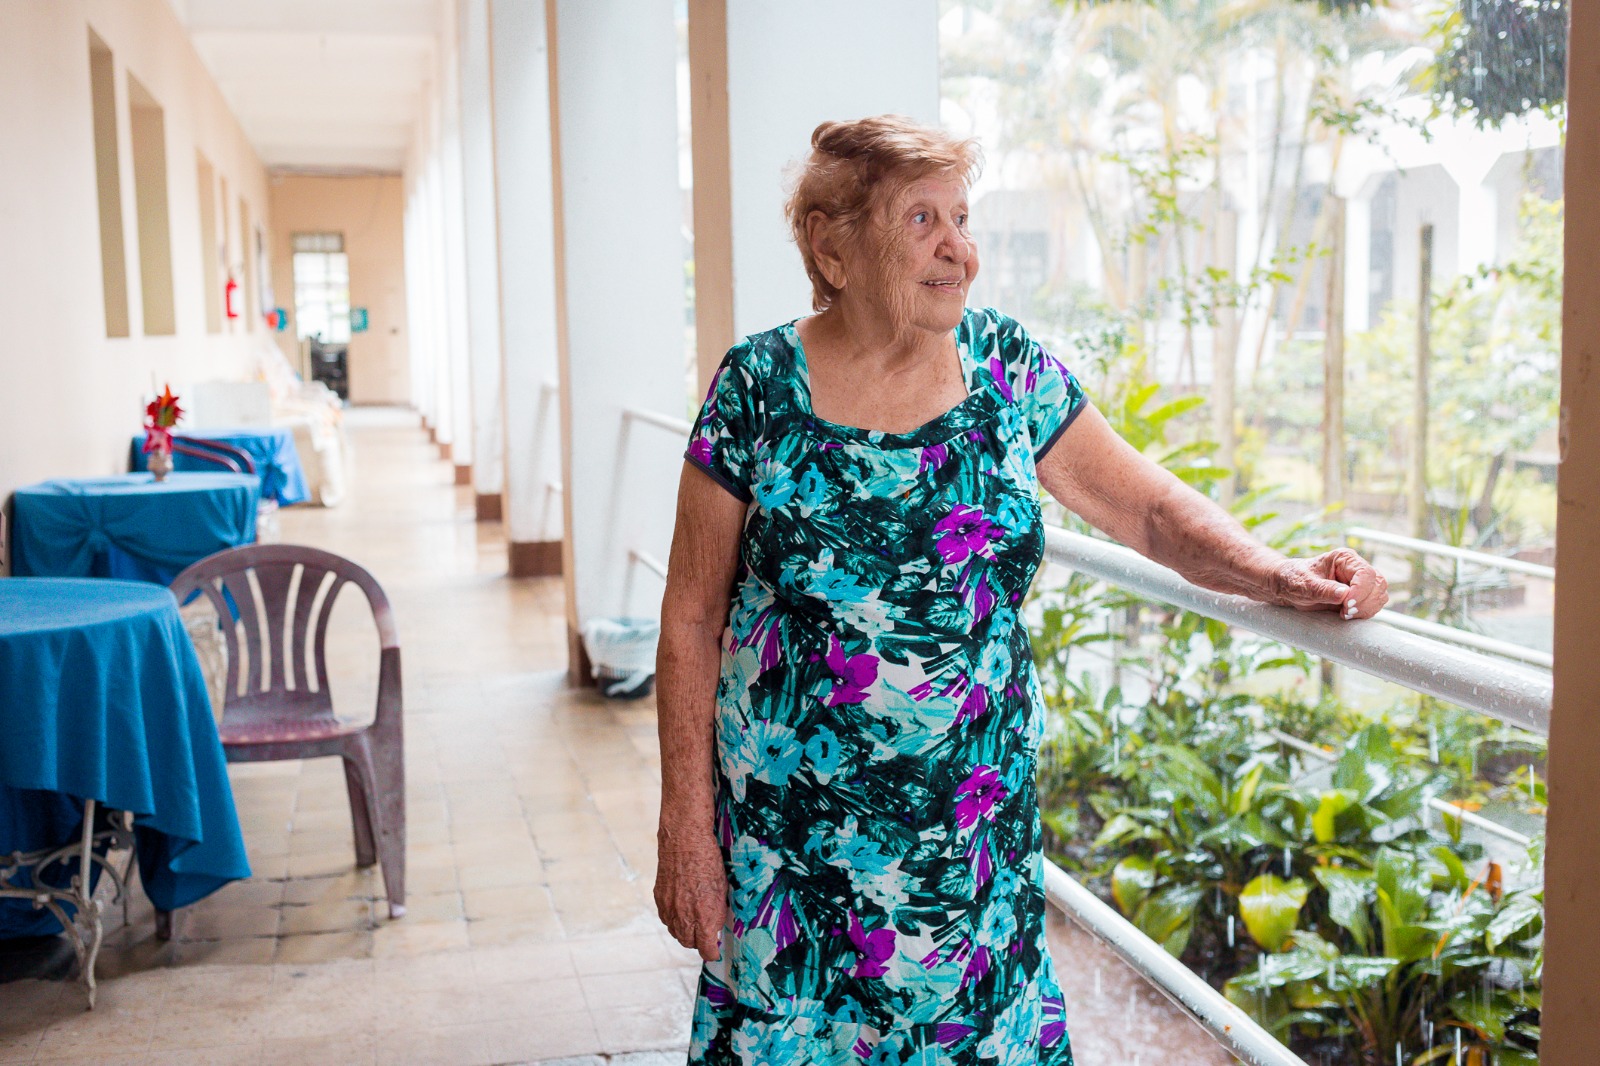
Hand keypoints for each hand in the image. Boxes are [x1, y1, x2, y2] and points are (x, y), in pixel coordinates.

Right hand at [654, 822, 727, 961]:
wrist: (684, 841)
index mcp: (704, 917)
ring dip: (685, 931)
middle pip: (689, 943)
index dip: (712, 952)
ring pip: (676, 932)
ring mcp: (669, 908)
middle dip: (698, 942)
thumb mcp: (722, 889)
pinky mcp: (659, 898)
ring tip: (694, 921)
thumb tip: (716, 927)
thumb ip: (718, 912)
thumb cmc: (708, 861)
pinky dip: (674, 918)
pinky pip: (666, 918)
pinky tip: (681, 909)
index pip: (706, 949)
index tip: (715, 951)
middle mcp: (684, 917)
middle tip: (706, 934)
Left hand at [1270, 547, 1388, 619]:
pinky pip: (1374, 604)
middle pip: (1378, 584)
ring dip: (1366, 609)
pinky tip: (1346, 614)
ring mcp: (1360, 581)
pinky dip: (1365, 612)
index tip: (1346, 604)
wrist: (1287, 587)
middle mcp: (1356, 568)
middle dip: (1365, 602)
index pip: (1366, 574)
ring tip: (1343, 614)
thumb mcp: (1304, 585)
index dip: (1361, 591)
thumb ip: (1323, 589)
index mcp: (1344, 558)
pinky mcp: (1360, 594)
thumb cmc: (1293, 580)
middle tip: (1344, 612)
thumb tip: (1344, 594)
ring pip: (1380, 595)